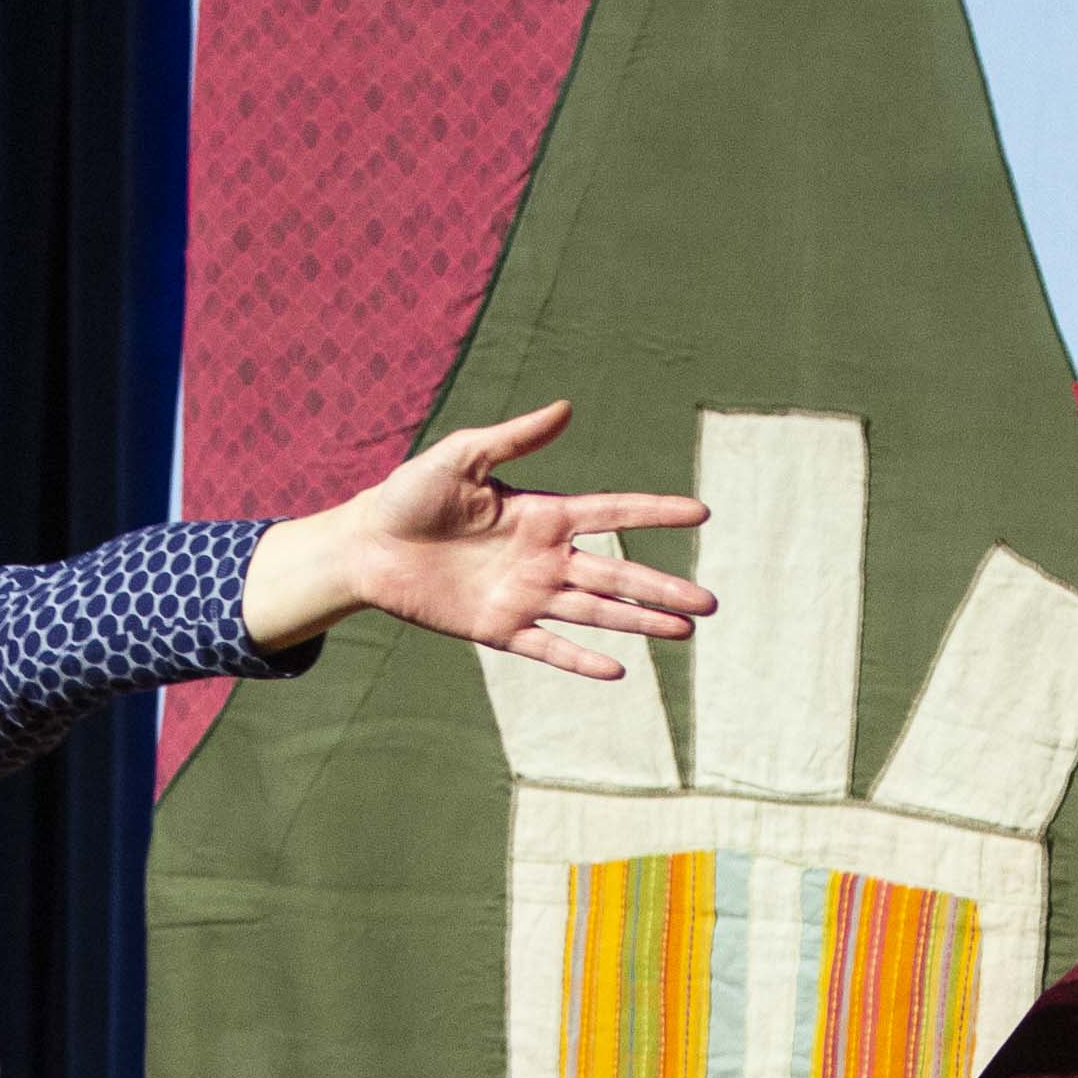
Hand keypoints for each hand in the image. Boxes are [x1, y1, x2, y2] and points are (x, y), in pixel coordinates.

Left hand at [240, 401, 718, 675]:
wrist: (366, 546)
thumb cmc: (410, 495)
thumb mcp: (462, 456)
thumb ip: (515, 439)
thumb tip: (567, 407)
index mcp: (542, 514)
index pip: (614, 514)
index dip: (656, 512)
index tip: (702, 512)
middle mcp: (543, 559)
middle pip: (617, 576)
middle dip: (663, 588)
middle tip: (711, 602)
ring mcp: (524, 597)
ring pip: (595, 614)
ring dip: (640, 624)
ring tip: (686, 631)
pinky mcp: (498, 629)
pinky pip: (547, 648)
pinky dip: (581, 660)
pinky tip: (620, 670)